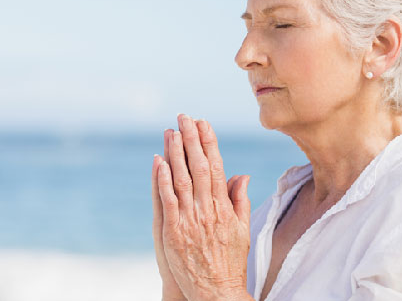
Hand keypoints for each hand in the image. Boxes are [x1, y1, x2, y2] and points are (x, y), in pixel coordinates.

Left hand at [155, 114, 252, 300]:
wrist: (216, 292)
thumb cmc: (231, 262)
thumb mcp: (242, 229)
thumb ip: (239, 200)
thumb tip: (241, 175)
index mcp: (225, 208)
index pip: (217, 166)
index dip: (209, 142)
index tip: (203, 123)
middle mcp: (208, 210)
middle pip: (199, 167)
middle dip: (191, 139)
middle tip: (184, 117)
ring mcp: (190, 221)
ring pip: (182, 179)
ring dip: (175, 153)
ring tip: (170, 131)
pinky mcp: (173, 233)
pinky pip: (168, 201)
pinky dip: (162, 180)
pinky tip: (159, 162)